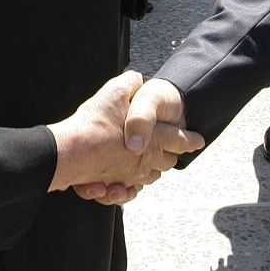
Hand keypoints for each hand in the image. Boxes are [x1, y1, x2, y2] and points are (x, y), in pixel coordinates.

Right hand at [48, 71, 203, 201]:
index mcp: (154, 137)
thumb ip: (130, 83)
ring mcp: (131, 176)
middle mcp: (146, 160)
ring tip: (148, 164)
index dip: (191, 140)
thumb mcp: (116, 91)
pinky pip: (129, 190)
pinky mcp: (114, 186)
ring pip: (149, 177)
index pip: (180, 140)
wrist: (71, 152)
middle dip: (171, 156)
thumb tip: (137, 80)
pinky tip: (125, 180)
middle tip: (173, 152)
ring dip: (151, 171)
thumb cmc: (95, 122)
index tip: (198, 141)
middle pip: (167, 162)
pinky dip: (131, 186)